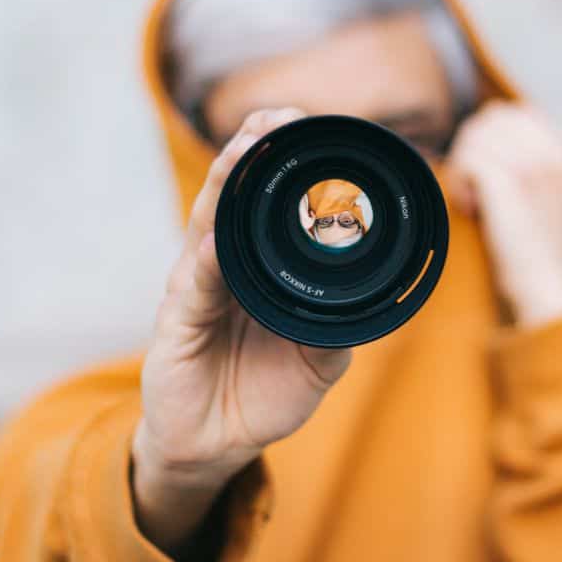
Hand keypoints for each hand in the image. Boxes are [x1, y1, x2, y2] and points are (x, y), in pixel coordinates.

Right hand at [133, 108, 352, 554]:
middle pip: (235, 197)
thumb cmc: (265, 394)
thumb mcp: (319, 359)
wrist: (217, 446)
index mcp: (259, 267)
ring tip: (243, 147)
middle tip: (275, 114)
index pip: (269, 202)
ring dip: (225, 185)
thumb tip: (383, 298)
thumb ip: (343, 327)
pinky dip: (208, 260)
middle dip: (251, 152)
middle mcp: (225, 267)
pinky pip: (196, 286)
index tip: (304, 122)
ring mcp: (198, 290)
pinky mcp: (178, 324)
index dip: (282, 163)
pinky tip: (217, 238)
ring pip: (210, 226)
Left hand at [446, 102, 561, 327]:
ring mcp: (536, 163)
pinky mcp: (512, 180)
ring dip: (464, 167)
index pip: (516, 112)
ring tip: (476, 203)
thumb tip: (483, 136)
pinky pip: (467, 159)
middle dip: (473, 149)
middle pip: (491, 119)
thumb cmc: (542, 254)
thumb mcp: (550, 198)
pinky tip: (471, 210)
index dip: (490, 137)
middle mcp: (556, 151)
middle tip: (477, 190)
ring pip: (475, 137)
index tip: (489, 175)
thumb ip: (531, 164)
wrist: (551, 290)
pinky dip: (460, 183)